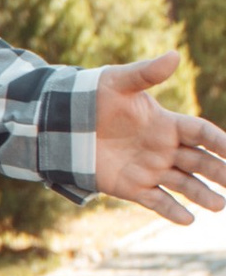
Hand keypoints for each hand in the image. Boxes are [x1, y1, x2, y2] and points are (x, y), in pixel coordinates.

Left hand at [95, 57, 225, 221]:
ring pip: (184, 184)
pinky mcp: (132, 187)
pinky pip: (156, 201)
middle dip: (219, 172)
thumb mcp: (120, 82)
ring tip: (219, 206)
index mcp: (166, 123)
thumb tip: (174, 55)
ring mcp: (149, 169)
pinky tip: (188, 220)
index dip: (219, 141)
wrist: (65, 122)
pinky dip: (172, 211)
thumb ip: (147, 73)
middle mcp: (163, 148)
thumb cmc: (94, 97)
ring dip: (202, 195)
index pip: (201, 132)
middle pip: (199, 162)